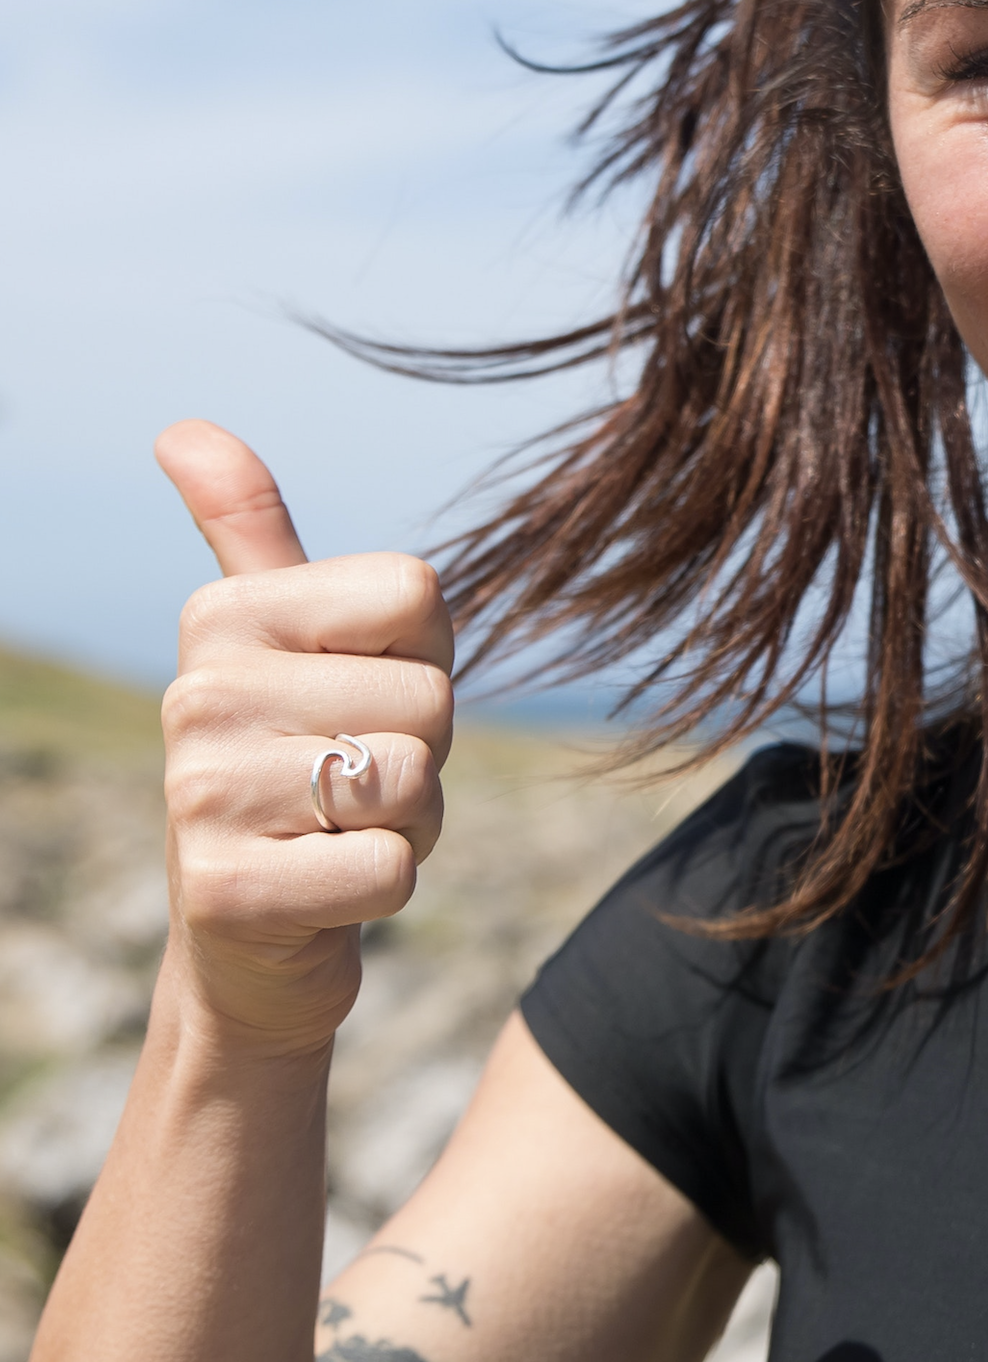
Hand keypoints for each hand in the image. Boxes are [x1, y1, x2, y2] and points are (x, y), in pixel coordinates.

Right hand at [156, 421, 453, 1052]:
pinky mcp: (227, 892)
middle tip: (352, 784)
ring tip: (340, 833)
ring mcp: (201, 796)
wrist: (256, 934)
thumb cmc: (304, 766)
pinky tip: (325, 889)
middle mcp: (198, 694)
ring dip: (410, 822)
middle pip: (431, 700)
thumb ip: (250, 533)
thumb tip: (182, 428)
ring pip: (416, 781)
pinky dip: (386, 885)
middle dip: (422, 755)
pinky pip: (392, 868)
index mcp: (225, 619)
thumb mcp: (285, 641)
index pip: (419, 595)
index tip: (361, 696)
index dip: (423, 658)